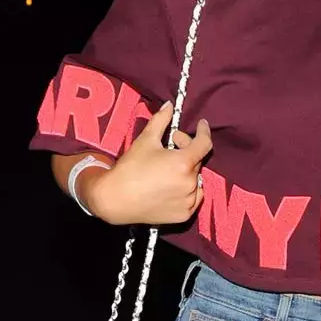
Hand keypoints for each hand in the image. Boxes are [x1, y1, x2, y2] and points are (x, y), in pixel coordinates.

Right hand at [87, 103, 212, 225]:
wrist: (115, 199)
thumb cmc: (130, 168)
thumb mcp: (146, 140)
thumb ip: (161, 120)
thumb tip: (170, 105)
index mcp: (183, 163)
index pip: (204, 144)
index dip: (204, 132)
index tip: (201, 125)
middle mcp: (190, 183)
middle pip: (196, 161)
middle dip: (185, 151)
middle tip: (169, 147)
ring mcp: (189, 201)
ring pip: (196, 179)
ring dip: (187, 171)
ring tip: (168, 169)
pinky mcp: (184, 215)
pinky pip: (194, 197)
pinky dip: (187, 189)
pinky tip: (171, 185)